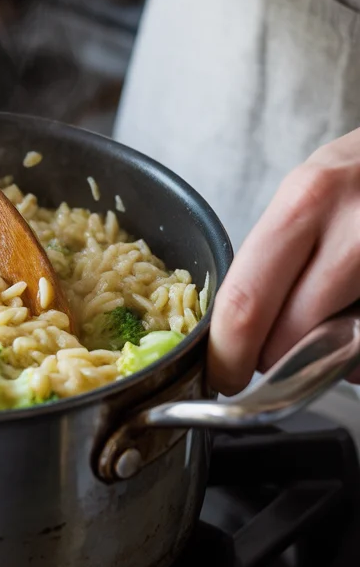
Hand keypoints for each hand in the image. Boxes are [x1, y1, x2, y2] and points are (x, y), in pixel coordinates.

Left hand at [208, 127, 359, 393]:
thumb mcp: (309, 192)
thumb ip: (279, 253)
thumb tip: (248, 329)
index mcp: (304, 202)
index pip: (246, 300)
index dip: (228, 353)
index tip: (222, 374)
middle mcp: (350, 228)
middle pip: (290, 334)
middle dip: (273, 359)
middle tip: (269, 355)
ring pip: (338, 344)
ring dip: (323, 352)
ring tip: (325, 321)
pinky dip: (358, 346)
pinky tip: (357, 319)